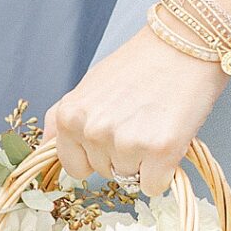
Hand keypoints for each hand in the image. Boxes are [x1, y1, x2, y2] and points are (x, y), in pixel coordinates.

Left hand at [46, 26, 225, 196]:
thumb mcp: (89, 85)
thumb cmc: (140, 64)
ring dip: (144, 161)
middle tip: (140, 120)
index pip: (74, 166)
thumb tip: (44, 144)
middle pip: (104, 172)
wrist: (185, 45)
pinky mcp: (160, 150)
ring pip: (130, 179)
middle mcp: (93, 132)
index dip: (95, 155)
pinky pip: (154, 186)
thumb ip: (63, 117)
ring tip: (155, 123)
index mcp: (71, 117)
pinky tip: (169, 139)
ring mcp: (126, 142)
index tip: (113, 134)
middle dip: (121, 155)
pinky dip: (164, 171)